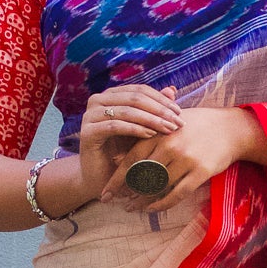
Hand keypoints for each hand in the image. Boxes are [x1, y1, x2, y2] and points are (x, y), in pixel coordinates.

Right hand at [77, 83, 181, 201]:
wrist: (103, 178)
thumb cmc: (124, 152)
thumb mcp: (143, 129)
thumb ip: (155, 110)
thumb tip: (172, 89)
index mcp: (111, 95)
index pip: (140, 91)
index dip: (161, 100)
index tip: (180, 113)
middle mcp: (97, 101)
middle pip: (134, 98)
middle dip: (159, 110)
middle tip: (177, 122)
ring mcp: (90, 115)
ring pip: (126, 111)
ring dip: (150, 120)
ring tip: (168, 129)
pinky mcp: (87, 132)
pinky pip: (114, 126)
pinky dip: (134, 129)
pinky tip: (150, 135)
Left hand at [102, 106, 266, 210]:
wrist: (231, 128)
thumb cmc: (196, 125)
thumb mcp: (168, 125)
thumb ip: (144, 139)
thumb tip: (116, 157)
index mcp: (159, 132)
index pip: (130, 159)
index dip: (116, 178)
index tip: (106, 192)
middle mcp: (170, 146)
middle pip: (141, 176)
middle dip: (126, 193)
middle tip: (117, 203)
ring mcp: (186, 159)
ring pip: (157, 187)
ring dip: (142, 201)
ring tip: (132, 208)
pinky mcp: (200, 172)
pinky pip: (176, 194)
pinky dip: (161, 205)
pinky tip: (151, 209)